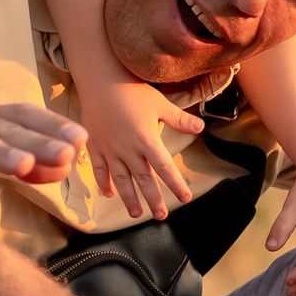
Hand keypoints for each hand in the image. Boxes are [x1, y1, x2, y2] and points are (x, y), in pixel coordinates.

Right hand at [77, 78, 203, 217]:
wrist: (100, 79)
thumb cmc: (132, 90)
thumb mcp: (160, 104)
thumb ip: (179, 119)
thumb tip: (201, 128)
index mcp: (146, 139)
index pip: (165, 167)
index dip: (176, 184)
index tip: (185, 198)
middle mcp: (128, 148)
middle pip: (143, 179)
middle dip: (153, 199)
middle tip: (161, 216)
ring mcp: (110, 149)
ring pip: (121, 180)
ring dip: (129, 198)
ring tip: (136, 214)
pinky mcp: (95, 146)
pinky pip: (99, 169)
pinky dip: (104, 183)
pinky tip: (109, 194)